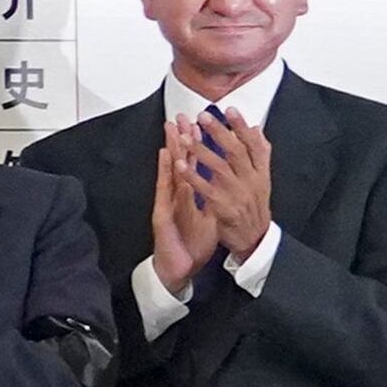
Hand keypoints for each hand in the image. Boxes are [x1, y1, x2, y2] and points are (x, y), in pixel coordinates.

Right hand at [148, 119, 217, 295]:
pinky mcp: (162, 215)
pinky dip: (166, 173)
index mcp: (189, 196)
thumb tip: (224, 184)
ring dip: (172, 149)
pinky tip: (167, 157)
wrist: (178, 270)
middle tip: (181, 116)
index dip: (197, 145)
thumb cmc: (192, 246)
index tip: (200, 125)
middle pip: (180, 163)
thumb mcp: (209, 219)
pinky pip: (165, 192)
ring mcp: (168, 204)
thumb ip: (214, 199)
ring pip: (171, 171)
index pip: (193, 166)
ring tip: (173, 127)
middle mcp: (177, 196)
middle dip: (181, 139)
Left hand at [192, 108, 275, 263]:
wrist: (254, 239)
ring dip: (201, 151)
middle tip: (203, 116)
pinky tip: (179, 166)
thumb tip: (257, 129)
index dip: (241, 126)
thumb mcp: (262, 179)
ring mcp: (238, 194)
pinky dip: (193, 177)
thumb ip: (259, 154)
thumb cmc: (254, 206)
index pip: (253, 144)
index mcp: (260, 172)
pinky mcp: (223, 208)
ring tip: (185, 137)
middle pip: (236, 151)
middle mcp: (251, 180)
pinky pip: (205, 190)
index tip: (229, 109)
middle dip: (219, 132)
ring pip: (219, 168)